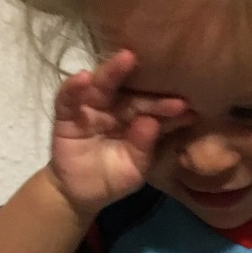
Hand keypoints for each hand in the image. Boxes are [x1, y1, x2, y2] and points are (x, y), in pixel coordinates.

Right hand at [50, 49, 190, 215]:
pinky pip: (68, 97)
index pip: (150, 111)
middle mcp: (114, 110)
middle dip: (145, 85)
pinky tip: (83, 77)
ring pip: (101, 87)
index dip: (165, 108)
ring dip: (112, 72)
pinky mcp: (66, 113)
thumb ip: (144, 147)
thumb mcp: (135, 168)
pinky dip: (74, 87)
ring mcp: (90, 109)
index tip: (185, 106)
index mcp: (134, 121)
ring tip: (126, 59)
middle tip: (165, 73)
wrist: (80, 194)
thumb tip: (152, 123)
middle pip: (130, 94)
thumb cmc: (112, 178)